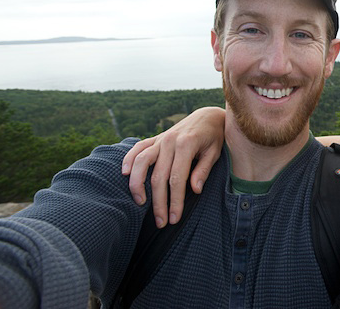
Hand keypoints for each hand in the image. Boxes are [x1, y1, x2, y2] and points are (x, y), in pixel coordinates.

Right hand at [122, 107, 225, 227]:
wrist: (207, 116)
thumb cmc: (213, 137)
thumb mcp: (214, 153)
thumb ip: (203, 170)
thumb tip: (195, 190)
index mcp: (186, 145)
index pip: (177, 179)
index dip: (174, 201)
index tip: (174, 219)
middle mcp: (170, 142)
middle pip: (159, 176)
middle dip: (159, 202)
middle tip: (161, 222)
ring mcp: (160, 139)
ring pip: (142, 162)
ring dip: (138, 184)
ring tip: (140, 203)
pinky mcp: (155, 139)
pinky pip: (138, 148)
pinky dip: (128, 160)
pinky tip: (125, 175)